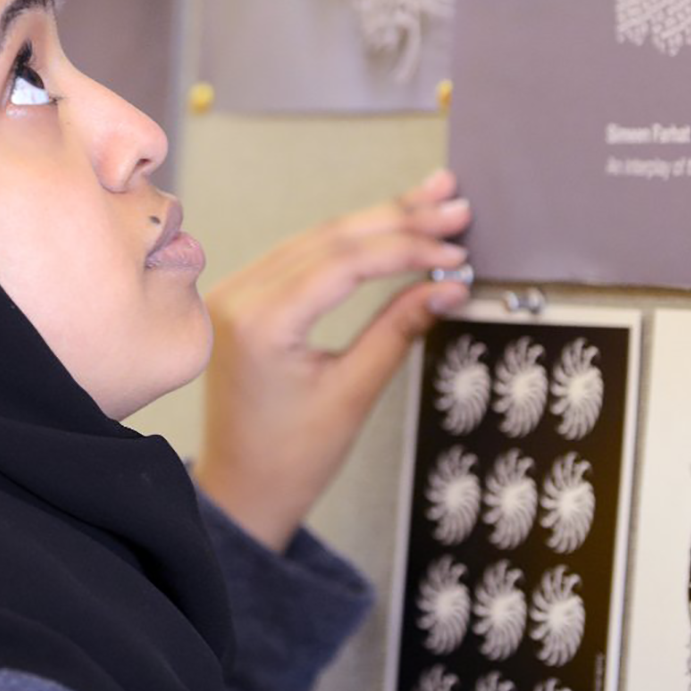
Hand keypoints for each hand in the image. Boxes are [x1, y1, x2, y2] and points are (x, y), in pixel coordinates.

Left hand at [193, 168, 473, 550]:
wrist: (243, 490)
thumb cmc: (290, 457)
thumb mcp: (354, 393)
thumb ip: (399, 330)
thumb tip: (448, 287)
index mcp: (260, 323)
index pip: (344, 262)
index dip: (406, 248)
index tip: (454, 249)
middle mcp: (240, 297)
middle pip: (331, 238)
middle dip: (399, 218)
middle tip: (453, 203)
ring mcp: (237, 294)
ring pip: (318, 238)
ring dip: (378, 220)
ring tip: (432, 199)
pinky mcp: (245, 299)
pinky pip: (302, 254)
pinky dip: (350, 242)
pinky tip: (387, 225)